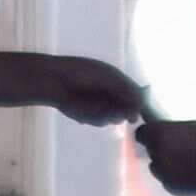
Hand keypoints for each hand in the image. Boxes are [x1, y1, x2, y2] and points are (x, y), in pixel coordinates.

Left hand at [29, 53, 151, 127]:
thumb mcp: (107, 77)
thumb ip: (126, 90)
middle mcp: (113, 96)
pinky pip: (100, 122)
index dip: (137, 104)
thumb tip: (140, 105)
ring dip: (106, 114)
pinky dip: (94, 117)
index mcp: (119, 82)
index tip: (135, 112)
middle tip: (112, 109)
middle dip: (122, 112)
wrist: (54, 81)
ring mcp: (103, 107)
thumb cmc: (81, 73)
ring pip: (114, 118)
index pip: (136, 95)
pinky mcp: (91, 117)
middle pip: (127, 110)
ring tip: (91, 104)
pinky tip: (82, 107)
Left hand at [135, 118, 195, 195]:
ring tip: (189, 161)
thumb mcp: (192, 126)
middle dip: (160, 149)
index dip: (149, 134)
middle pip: (150, 151)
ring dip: (166, 165)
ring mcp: (164, 173)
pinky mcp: (173, 188)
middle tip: (180, 148)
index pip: (141, 134)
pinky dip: (176, 178)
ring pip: (156, 168)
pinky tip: (194, 173)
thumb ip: (173, 130)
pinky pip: (168, 182)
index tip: (155, 135)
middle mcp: (158, 153)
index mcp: (161, 133)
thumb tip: (161, 130)